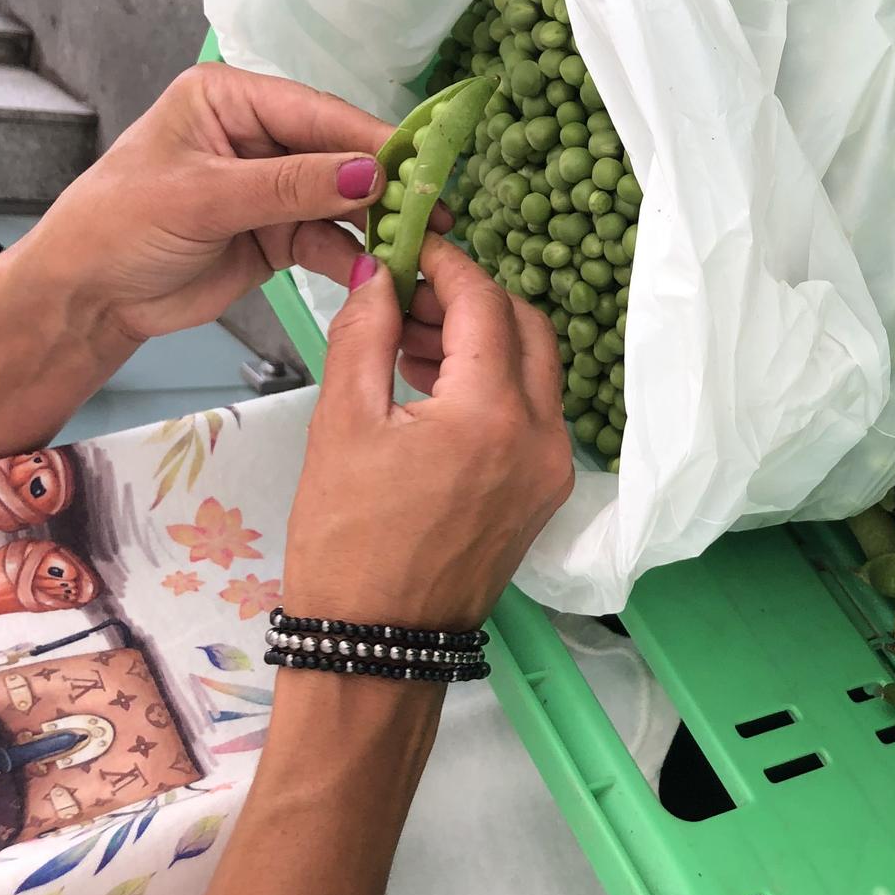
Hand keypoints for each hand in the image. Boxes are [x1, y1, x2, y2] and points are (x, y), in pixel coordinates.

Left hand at [16, 63, 402, 347]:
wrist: (85, 298)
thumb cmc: (119, 227)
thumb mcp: (202, 199)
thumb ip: (290, 187)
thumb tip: (371, 174)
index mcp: (231, 99)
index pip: (316, 112)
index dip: (370, 139)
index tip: (419, 164)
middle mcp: (257, 134)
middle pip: (338, 152)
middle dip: (384, 183)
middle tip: (435, 207)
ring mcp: (272, 185)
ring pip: (342, 198)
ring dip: (379, 222)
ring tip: (422, 243)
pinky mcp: (279, 232)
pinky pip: (330, 238)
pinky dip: (356, 255)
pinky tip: (382, 270)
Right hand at [282, 237, 573, 629]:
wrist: (377, 647)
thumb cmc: (347, 542)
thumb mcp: (342, 425)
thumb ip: (365, 334)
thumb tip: (380, 272)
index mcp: (493, 413)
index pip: (484, 302)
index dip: (445, 264)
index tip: (408, 247)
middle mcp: (543, 435)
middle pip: (525, 326)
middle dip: (470, 299)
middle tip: (406, 295)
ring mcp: (552, 467)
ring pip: (535, 368)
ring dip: (483, 339)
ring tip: (409, 340)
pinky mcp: (545, 492)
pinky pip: (533, 412)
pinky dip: (494, 385)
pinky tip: (435, 386)